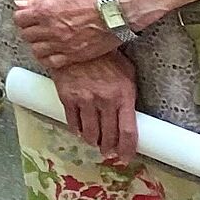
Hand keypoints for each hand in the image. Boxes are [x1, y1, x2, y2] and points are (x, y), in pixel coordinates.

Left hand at [14, 0, 125, 70]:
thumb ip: (38, 0)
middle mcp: (50, 29)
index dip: (22, 19)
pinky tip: (52, 53)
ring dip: (38, 46)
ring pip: (36, 50)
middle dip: (29, 31)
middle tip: (36, 30)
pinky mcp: (74, 55)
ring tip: (44, 42)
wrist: (115, 10)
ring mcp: (61, 43)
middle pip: (27, 35)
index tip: (27, 19)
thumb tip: (20, 4)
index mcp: (45, 11)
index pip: (19, 19)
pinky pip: (52, 62)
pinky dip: (48, 59)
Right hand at [51, 49, 140, 164]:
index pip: (128, 132)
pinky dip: (77, 130)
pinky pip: (72, 122)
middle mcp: (104, 101)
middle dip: (109, 149)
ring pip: (89, 133)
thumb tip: (132, 117)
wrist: (77, 41)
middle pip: (108, 136)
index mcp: (123, 95)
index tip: (126, 158)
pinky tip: (80, 131)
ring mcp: (84, 99)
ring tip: (94, 142)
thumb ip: (128, 96)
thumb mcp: (127, 73)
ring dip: (93, 141)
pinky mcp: (67, 97)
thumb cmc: (106, 57)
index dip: (128, 150)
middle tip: (108, 152)